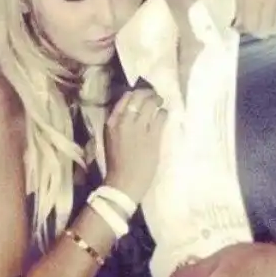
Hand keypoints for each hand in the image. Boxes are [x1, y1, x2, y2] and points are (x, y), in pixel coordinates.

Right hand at [104, 88, 166, 204]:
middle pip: (139, 96)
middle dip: (148, 93)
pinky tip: (164, 115)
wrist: (124, 183)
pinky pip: (161, 116)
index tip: (141, 94)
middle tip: (154, 95)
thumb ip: (119, 123)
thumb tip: (131, 110)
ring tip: (160, 103)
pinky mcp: (153, 137)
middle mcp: (125, 121)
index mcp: (112, 122)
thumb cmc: (116, 164)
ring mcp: (140, 128)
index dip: (135, 93)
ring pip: (151, 103)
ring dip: (157, 101)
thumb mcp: (111, 138)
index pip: (125, 98)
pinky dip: (164, 113)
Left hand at [234, 0, 275, 37]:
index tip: (241, 25)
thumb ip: (240, 2)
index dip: (245, 28)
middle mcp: (272, 2)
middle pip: (265, 30)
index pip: (251, 26)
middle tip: (252, 24)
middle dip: (257, 30)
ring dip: (269, 27)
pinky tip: (274, 12)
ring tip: (263, 20)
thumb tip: (239, 23)